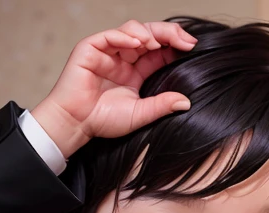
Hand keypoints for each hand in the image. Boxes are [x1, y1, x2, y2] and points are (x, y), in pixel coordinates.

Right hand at [31, 20, 196, 157]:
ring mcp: (107, 52)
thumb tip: (187, 102)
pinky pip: (110, 35)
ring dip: (148, 33)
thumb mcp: (141, 114)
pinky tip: (139, 43)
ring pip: (132, 30)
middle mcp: (122, 59)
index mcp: (134, 72)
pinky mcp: (90, 49)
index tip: (192, 47)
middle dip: (169, 34)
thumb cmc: (103, 121)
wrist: (76, 124)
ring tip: (158, 43)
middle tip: (186, 40)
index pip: (158, 52)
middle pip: (149, 36)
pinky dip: (125, 36)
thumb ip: (162, 105)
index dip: (174, 46)